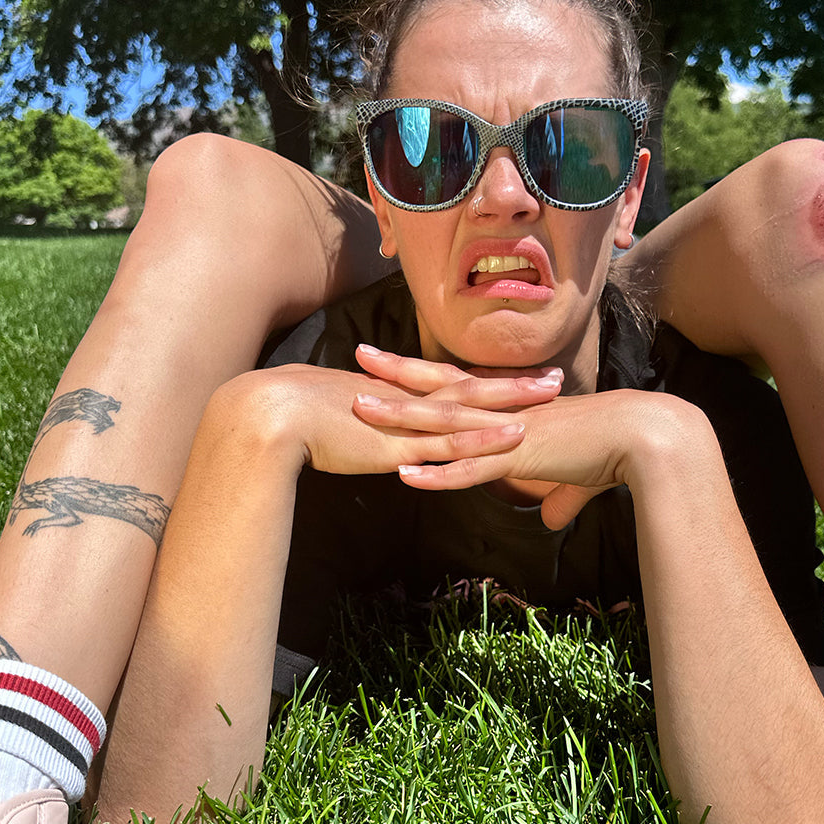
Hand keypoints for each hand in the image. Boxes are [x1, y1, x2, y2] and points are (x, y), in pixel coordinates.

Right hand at [211, 347, 564, 480]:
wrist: (268, 413)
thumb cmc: (291, 416)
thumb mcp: (336, 417)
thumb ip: (359, 424)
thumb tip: (366, 432)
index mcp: (395, 395)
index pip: (448, 387)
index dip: (483, 383)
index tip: (515, 378)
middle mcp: (408, 401)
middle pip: (471, 389)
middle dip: (514, 385)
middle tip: (556, 377)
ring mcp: (407, 422)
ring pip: (472, 410)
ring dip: (512, 403)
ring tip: (550, 396)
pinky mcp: (400, 445)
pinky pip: (451, 445)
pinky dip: (485, 440)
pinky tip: (515, 438)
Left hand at [351, 385, 701, 528]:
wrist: (643, 437)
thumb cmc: (613, 450)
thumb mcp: (577, 477)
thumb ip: (557, 495)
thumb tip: (549, 519)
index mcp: (512, 409)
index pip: (460, 386)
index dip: (425, 375)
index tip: (393, 362)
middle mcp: (502, 414)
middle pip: (441, 389)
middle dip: (397, 374)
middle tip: (359, 355)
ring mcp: (507, 434)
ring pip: (444, 423)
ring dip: (400, 418)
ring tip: (360, 408)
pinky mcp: (520, 458)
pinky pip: (470, 469)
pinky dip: (437, 474)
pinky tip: (406, 477)